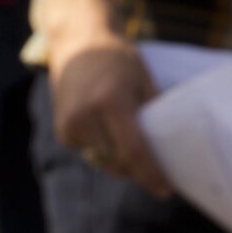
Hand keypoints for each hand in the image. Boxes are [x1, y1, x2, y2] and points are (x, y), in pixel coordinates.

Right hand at [45, 25, 171, 197]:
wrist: (77, 43)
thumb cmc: (118, 59)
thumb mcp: (143, 81)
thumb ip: (153, 114)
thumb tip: (169, 149)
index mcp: (109, 101)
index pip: (133, 150)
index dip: (151, 174)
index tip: (166, 190)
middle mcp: (84, 116)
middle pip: (118, 161)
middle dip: (139, 171)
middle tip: (159, 176)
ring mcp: (69, 125)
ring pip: (104, 160)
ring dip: (121, 161)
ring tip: (136, 153)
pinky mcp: (62, 131)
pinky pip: (90, 152)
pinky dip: (105, 150)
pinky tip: (111, 134)